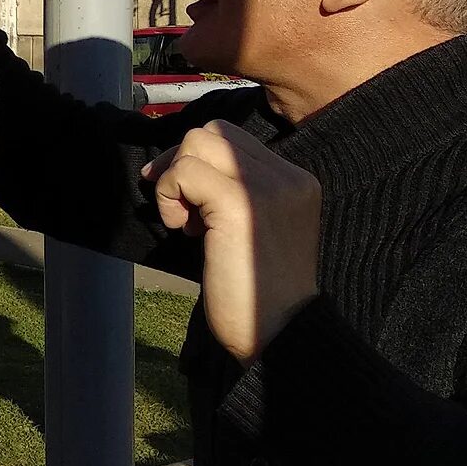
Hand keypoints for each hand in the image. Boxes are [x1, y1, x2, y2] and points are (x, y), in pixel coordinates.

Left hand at [141, 121, 322, 363]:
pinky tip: (184, 231)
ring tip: (187, 224)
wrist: (281, 333)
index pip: (232, 138)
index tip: (182, 198)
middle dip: (180, 162)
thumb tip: (177, 163)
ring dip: (175, 180)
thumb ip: (232, 192)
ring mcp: (266, 187)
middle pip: (212, 132)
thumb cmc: (257, 290)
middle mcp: (287, 177)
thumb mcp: (252, 229)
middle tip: (177, 208)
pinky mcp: (240, 204)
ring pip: (196, 143)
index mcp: (296, 181)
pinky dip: (170, 197)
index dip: (195, 160)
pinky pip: (185, 173)